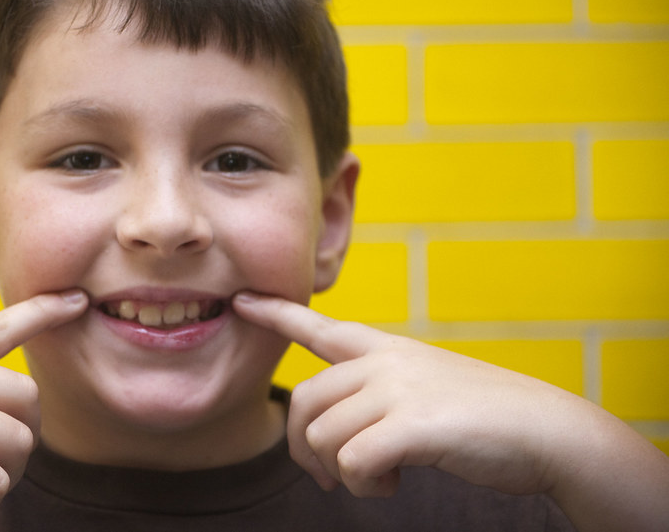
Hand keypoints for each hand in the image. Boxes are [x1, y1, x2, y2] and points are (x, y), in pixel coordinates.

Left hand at [233, 293, 668, 531]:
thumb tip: (334, 439)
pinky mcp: (411, 423)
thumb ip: (379, 395)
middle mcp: (384, 360)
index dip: (276, 315)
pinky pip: (352, 463)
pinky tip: (394, 483)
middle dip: (306, 449)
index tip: (240, 301)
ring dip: (343, 473)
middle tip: (333, 477)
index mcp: (386, 348)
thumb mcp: (426, 388)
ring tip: (381, 478)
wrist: (547, 431)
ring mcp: (397, 388)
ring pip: (323, 437)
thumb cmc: (484, 419)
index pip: (320, 326)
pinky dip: (365, 486)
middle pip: (304, 402)